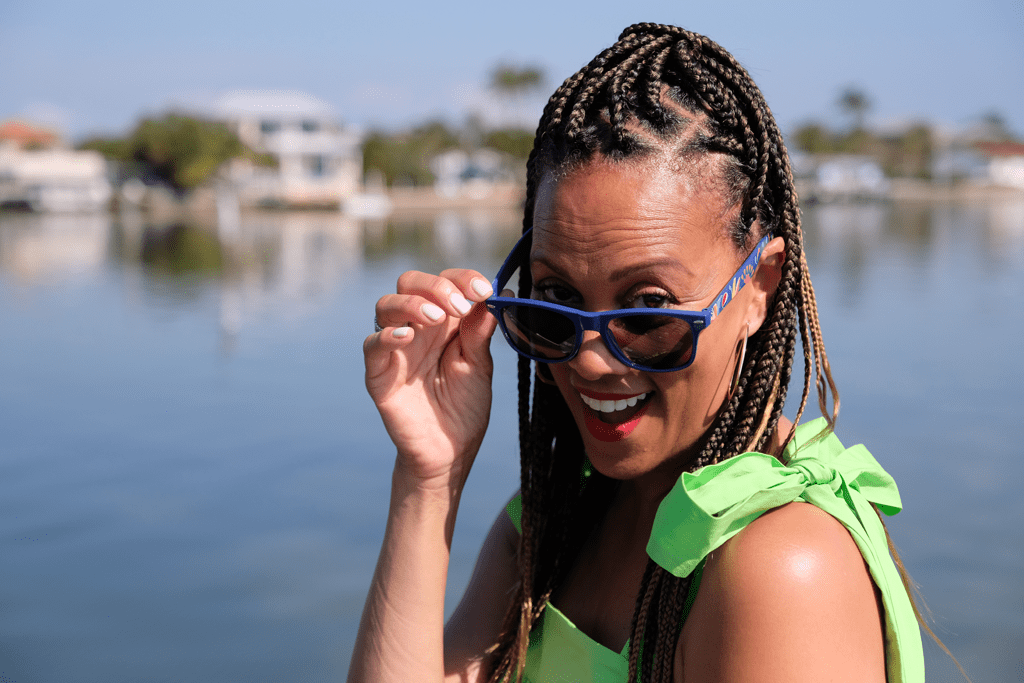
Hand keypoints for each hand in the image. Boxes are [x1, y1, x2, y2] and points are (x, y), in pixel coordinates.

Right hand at [364, 269, 497, 488]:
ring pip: (386, 305)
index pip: (445, 282)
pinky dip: (387, 335)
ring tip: (436, 318)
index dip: (462, 279)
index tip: (483, 290)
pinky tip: (408, 337)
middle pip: (410, 283)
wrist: (450, 452)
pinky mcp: (379, 373)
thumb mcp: (479, 366)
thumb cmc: (465, 407)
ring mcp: (395, 348)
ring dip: (412, 304)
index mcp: (444, 321)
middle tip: (459, 306)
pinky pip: (372, 345)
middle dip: (436, 286)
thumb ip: (481, 331)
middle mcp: (416, 327)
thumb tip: (501, 293)